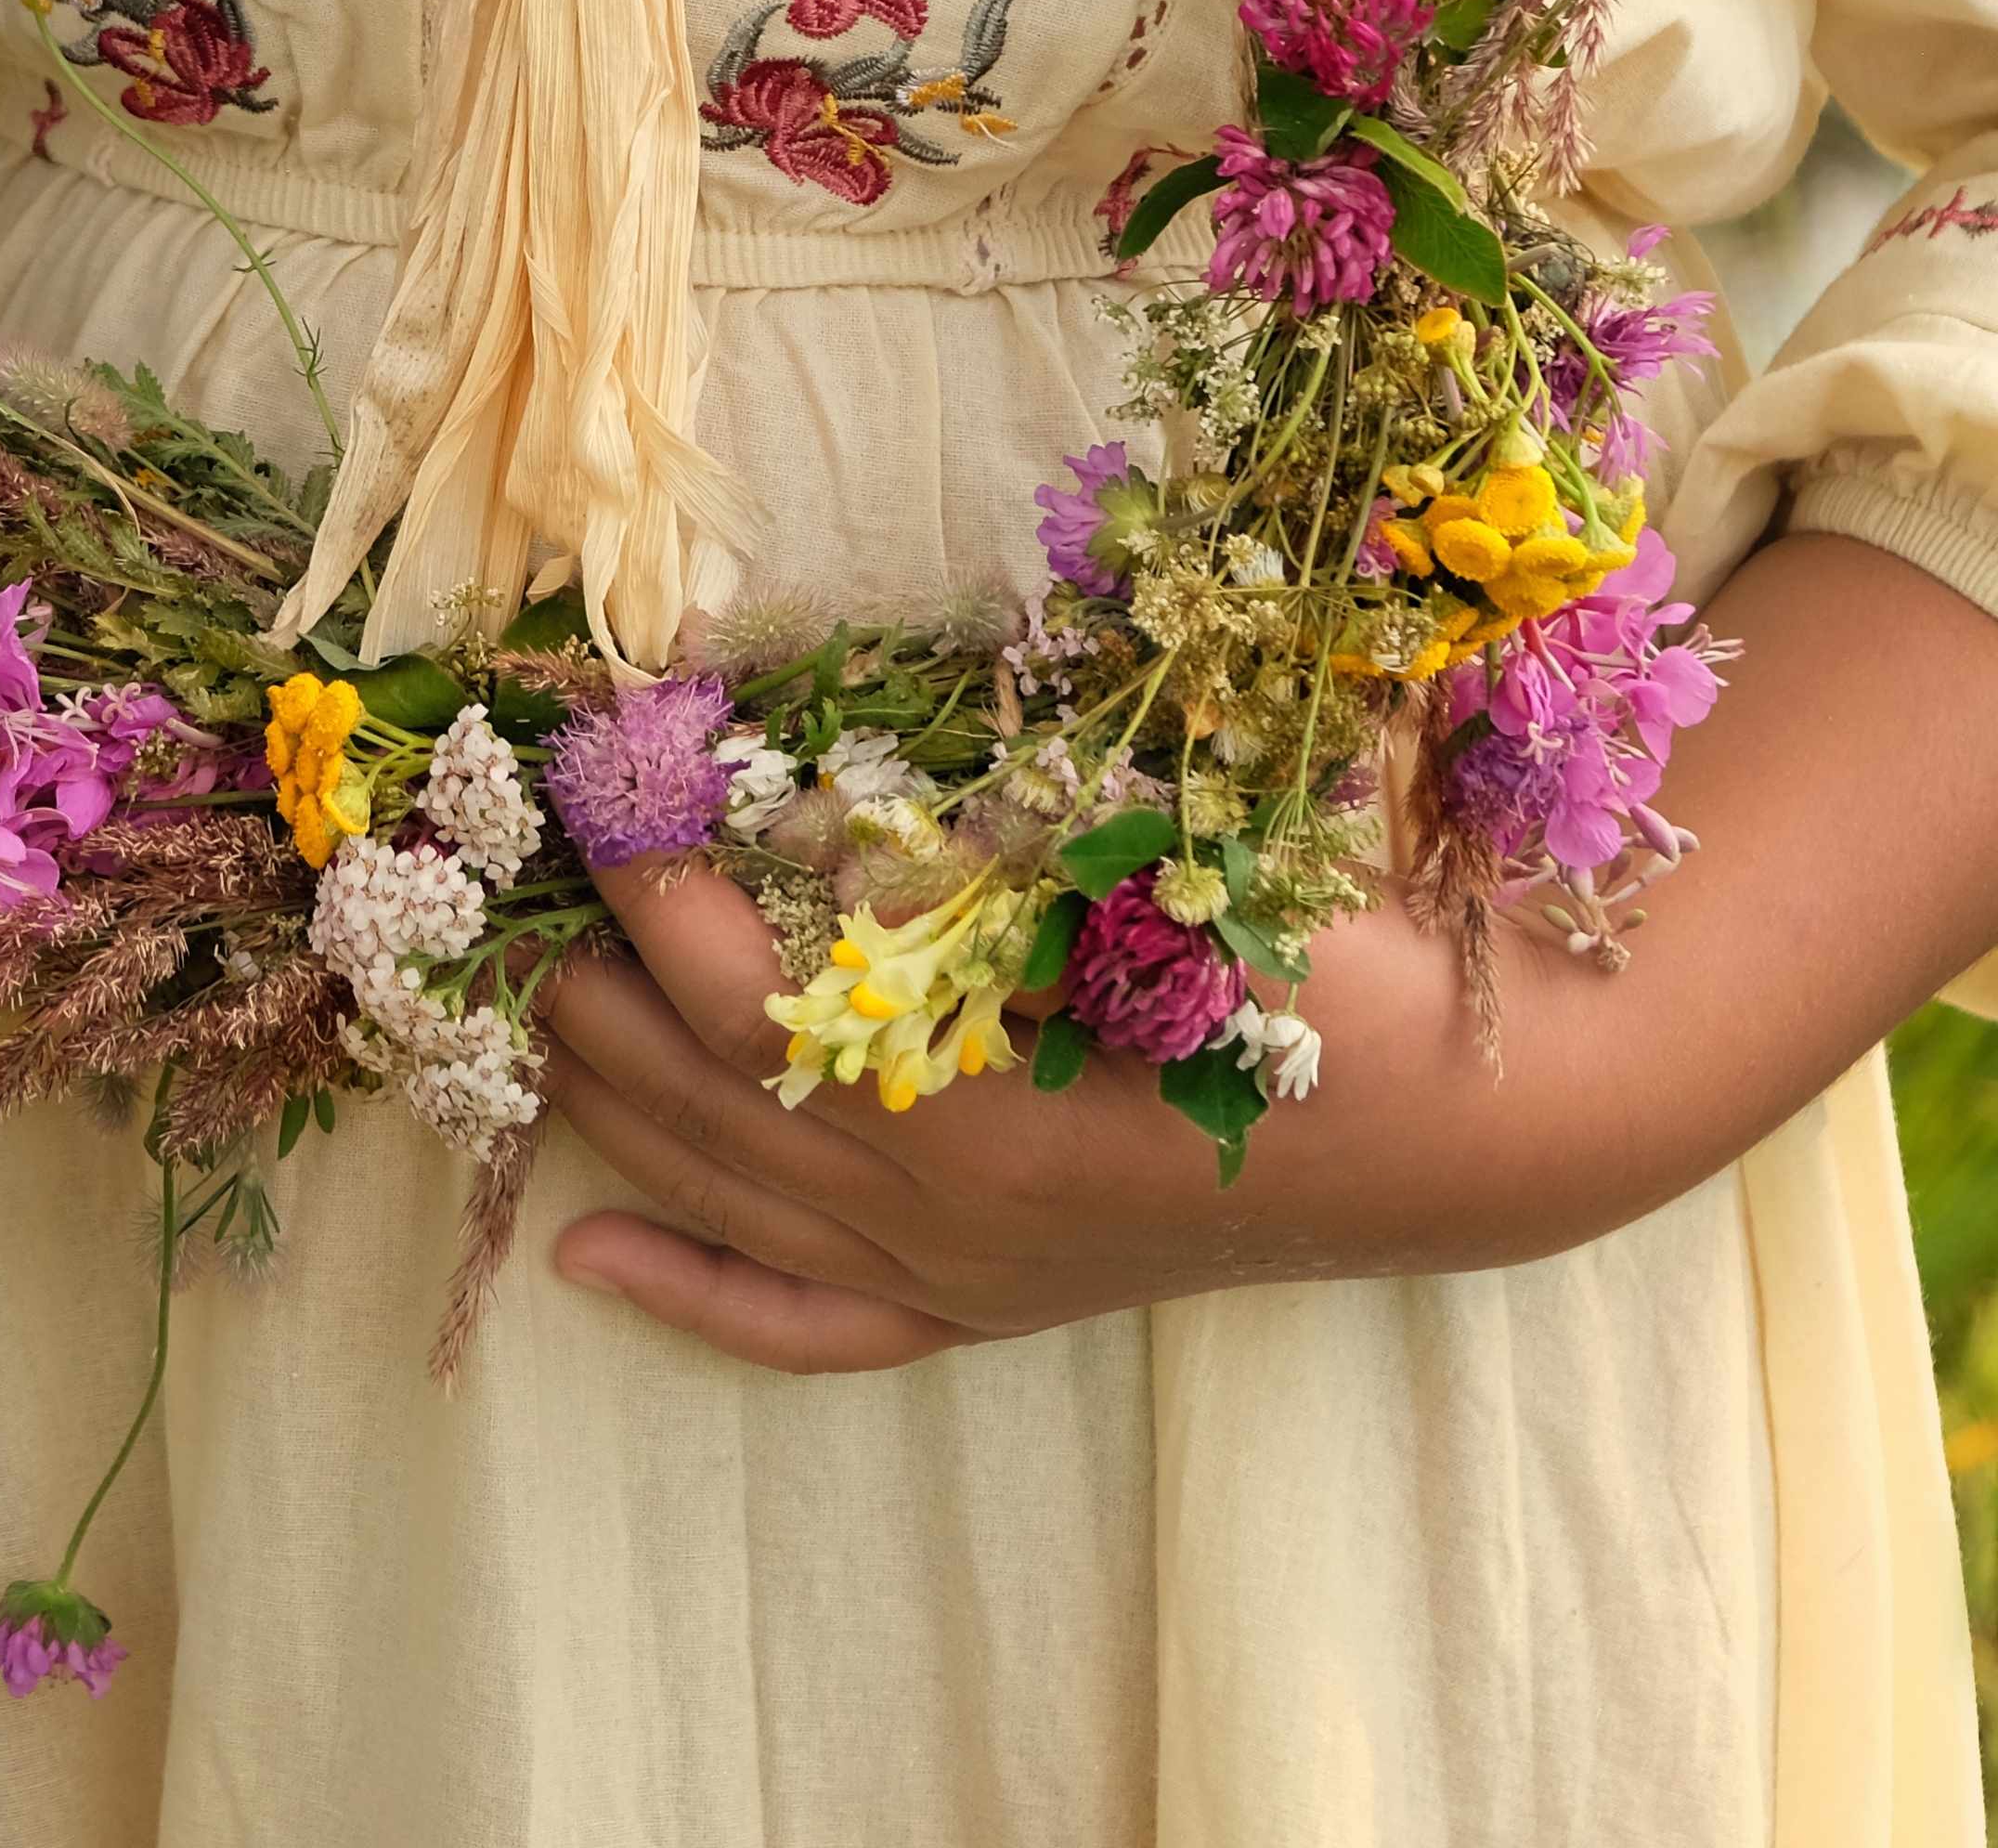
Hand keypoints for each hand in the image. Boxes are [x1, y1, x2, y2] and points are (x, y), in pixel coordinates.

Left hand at [538, 532, 1997, 1370]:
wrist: (1473, 1116)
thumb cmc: (1326, 940)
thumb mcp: (1171, 831)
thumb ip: (1031, 781)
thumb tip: (918, 671)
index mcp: (965, 1097)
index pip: (724, 974)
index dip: (641, 864)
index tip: (591, 756)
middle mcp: (929, 1207)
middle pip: (684, 1082)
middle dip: (590, 961)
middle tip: (533, 849)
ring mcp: (951, 1273)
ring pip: (716, 1190)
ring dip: (602, 1087)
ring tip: (524, 979)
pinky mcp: (982, 1307)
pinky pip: (803, 1326)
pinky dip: (691, 1287)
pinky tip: (581, 1253)